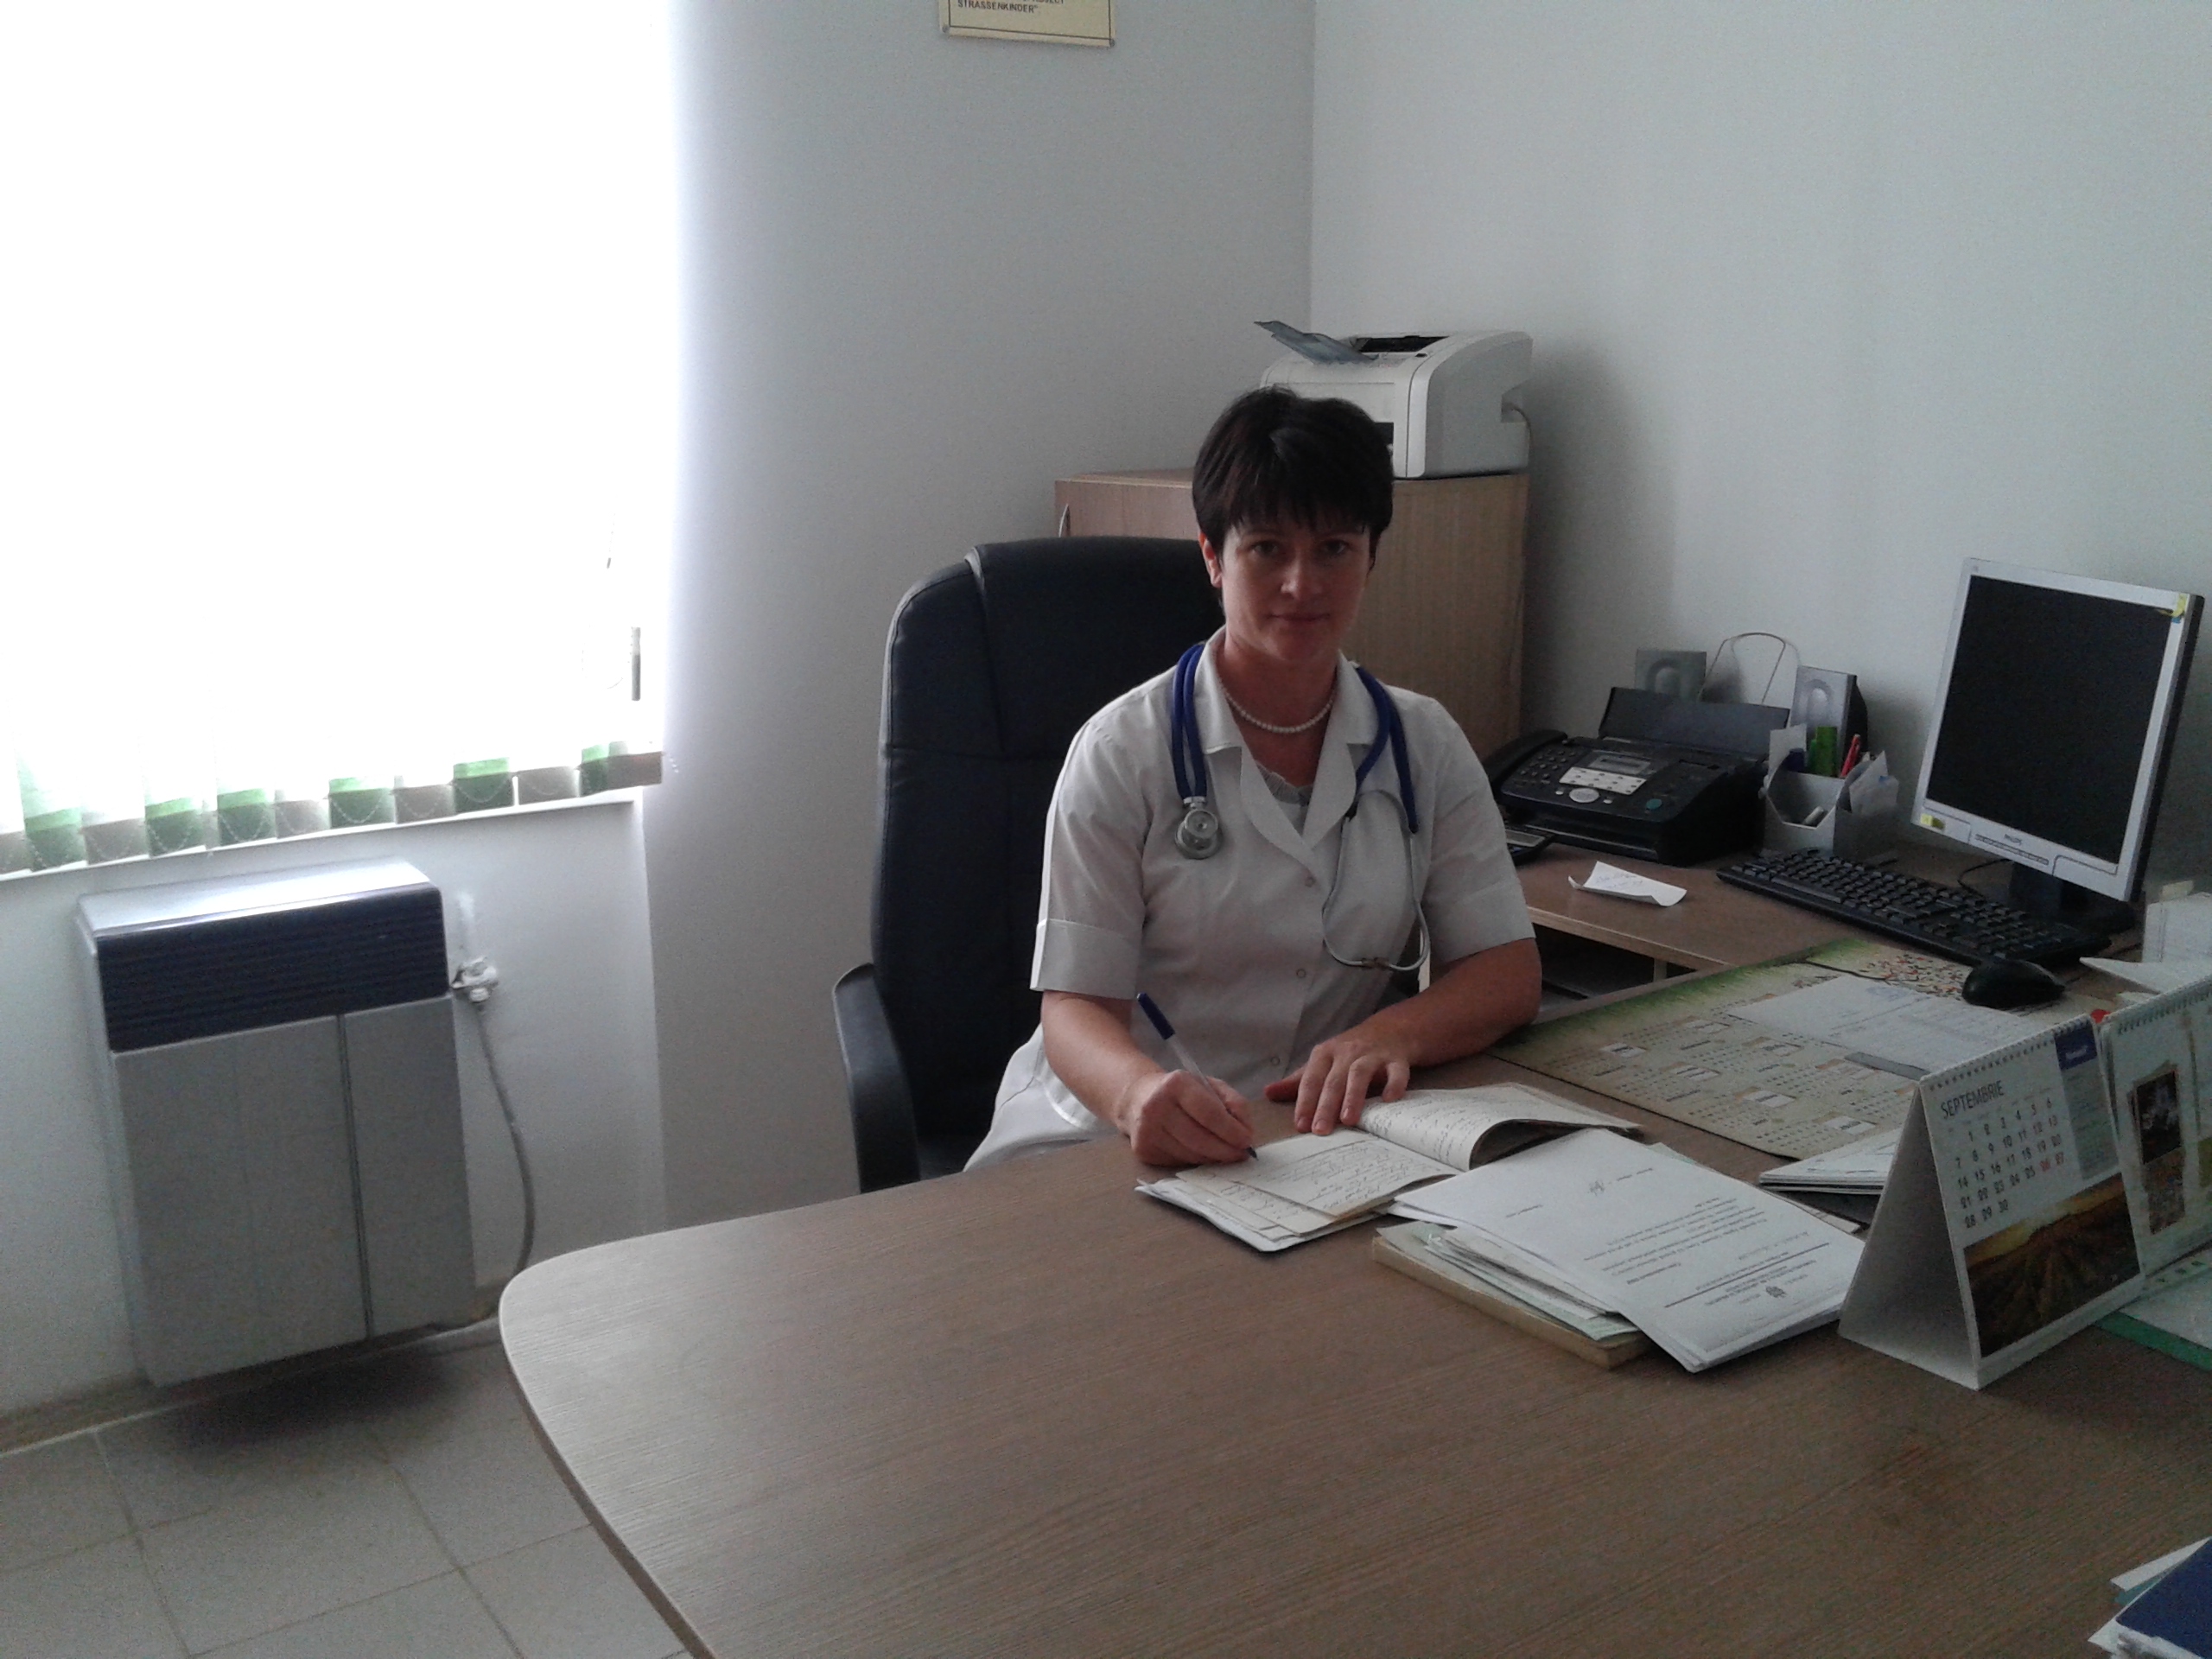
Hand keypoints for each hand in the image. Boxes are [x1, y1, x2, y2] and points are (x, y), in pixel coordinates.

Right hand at [1115, 1069, 1252, 1166]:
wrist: (1138, 1097)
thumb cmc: (1181, 1091)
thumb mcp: (1209, 1085)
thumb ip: (1233, 1102)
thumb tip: (1246, 1132)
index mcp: (1175, 1084)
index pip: (1209, 1113)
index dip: (1231, 1130)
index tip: (1247, 1140)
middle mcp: (1156, 1106)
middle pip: (1199, 1139)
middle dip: (1226, 1150)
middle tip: (1242, 1155)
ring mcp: (1147, 1130)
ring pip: (1190, 1155)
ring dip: (1213, 1158)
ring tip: (1225, 1154)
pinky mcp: (1143, 1149)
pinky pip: (1179, 1162)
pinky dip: (1196, 1161)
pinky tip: (1202, 1153)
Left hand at [1263, 1028, 1414, 1134]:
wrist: (1389, 1030)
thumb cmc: (1350, 1053)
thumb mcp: (1322, 1062)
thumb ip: (1298, 1081)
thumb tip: (1268, 1093)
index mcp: (1325, 1054)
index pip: (1311, 1080)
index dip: (1304, 1102)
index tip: (1300, 1126)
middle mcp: (1347, 1052)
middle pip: (1333, 1080)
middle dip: (1325, 1106)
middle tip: (1320, 1130)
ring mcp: (1372, 1055)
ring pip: (1359, 1074)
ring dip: (1353, 1096)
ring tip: (1348, 1120)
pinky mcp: (1396, 1059)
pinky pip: (1396, 1071)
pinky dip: (1393, 1084)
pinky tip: (1388, 1100)